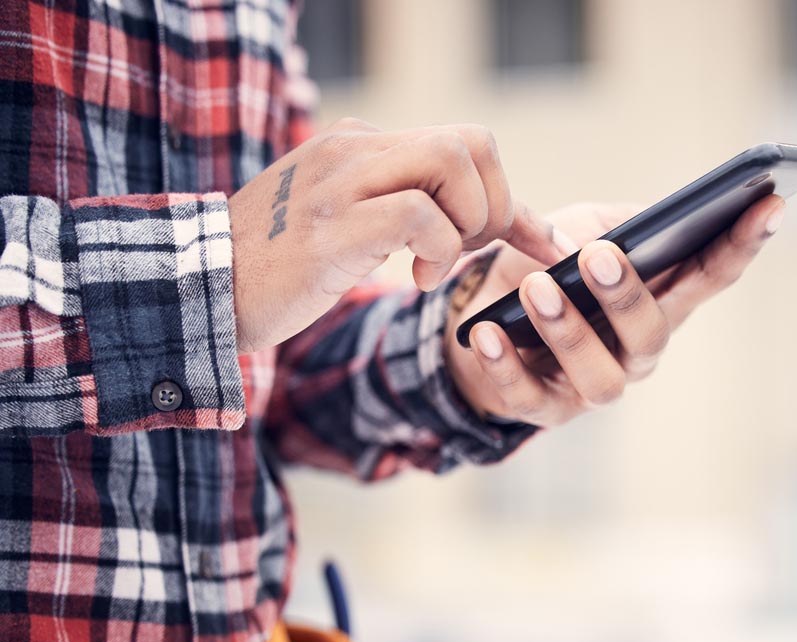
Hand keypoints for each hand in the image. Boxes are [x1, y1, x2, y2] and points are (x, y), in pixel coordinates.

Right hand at [228, 118, 564, 353]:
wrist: (201, 289)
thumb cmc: (280, 270)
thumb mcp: (349, 226)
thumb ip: (402, 210)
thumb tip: (479, 226)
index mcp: (359, 145)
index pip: (463, 143)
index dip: (511, 196)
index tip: (540, 243)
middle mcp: (353, 150)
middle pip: (469, 142)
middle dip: (496, 207)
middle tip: (466, 254)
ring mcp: (340, 182)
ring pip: (450, 163)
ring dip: (468, 224)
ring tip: (437, 264)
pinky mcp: (331, 227)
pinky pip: (419, 214)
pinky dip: (438, 249)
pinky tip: (414, 280)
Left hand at [445, 195, 784, 426]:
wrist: (480, 317)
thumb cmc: (544, 266)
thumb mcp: (577, 229)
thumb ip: (609, 224)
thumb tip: (636, 228)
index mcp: (659, 300)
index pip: (712, 274)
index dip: (745, 243)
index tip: (771, 204)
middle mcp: (636, 351)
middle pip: (652, 333)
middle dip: (627, 296)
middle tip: (601, 255)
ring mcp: (593, 385)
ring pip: (599, 376)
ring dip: (568, 331)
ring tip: (537, 288)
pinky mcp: (543, 409)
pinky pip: (528, 395)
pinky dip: (505, 364)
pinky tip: (486, 331)